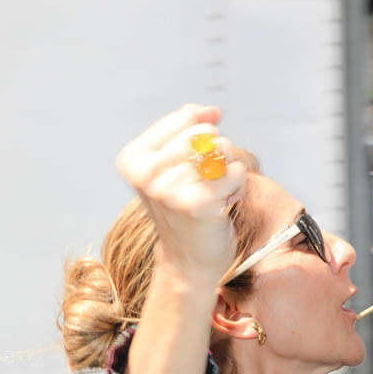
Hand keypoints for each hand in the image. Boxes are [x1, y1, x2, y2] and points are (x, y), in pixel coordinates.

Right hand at [116, 103, 246, 288]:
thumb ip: (188, 132)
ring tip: (214, 194)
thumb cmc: (184, 214)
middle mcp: (147, 173)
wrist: (188, 263)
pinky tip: (223, 204)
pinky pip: (235, 173)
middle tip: (206, 182)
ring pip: (223, 152)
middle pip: (205, 133)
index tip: (196, 160)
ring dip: (227, 172)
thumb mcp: (174, 168)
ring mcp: (170, 189)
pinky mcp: (198, 203)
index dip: (203, 133)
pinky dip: (237, 187)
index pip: (185, 119)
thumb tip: (211, 110)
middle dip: (217, 154)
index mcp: (135, 160)